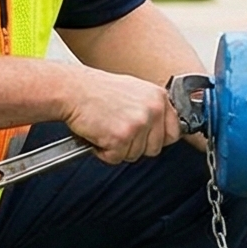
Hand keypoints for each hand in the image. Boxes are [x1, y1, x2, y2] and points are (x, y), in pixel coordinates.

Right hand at [63, 67, 182, 164]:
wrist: (72, 90)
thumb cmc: (96, 90)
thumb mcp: (134, 91)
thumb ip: (151, 109)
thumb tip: (163, 129)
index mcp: (159, 97)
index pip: (174, 132)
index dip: (157, 139)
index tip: (145, 138)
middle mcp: (153, 110)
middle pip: (155, 148)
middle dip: (135, 146)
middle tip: (118, 131)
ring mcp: (138, 124)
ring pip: (135, 155)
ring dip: (118, 148)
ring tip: (106, 128)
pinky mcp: (121, 138)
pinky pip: (116, 158)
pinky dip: (104, 152)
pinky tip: (98, 134)